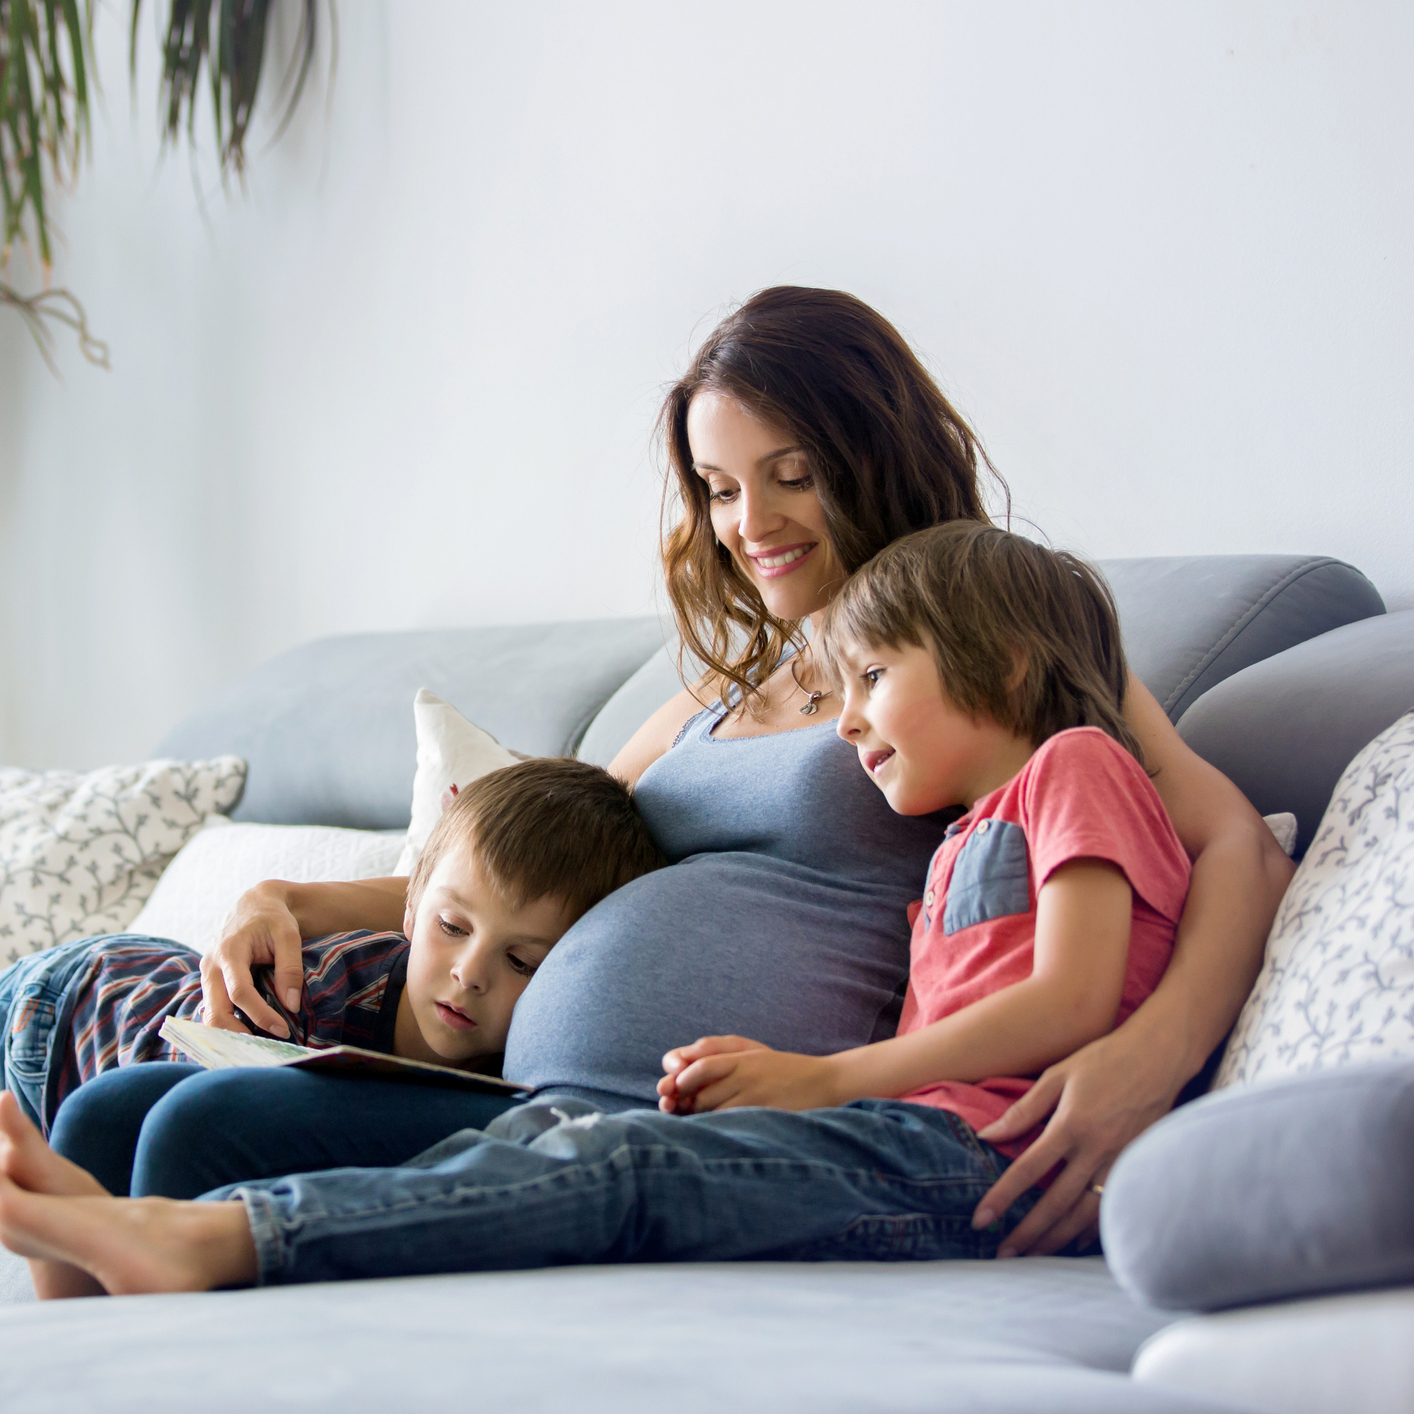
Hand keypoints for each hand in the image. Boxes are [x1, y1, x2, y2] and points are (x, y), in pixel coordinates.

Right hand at [198, 881, 304, 1037]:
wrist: (255, 905)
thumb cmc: (274, 919)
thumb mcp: (288, 936)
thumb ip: (290, 968)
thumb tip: (291, 1005)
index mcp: (229, 951)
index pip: (240, 992)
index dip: (260, 1014)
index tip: (282, 1030)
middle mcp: (211, 965)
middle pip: (214, 1011)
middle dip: (236, 1034)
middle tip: (263, 1049)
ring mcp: (207, 975)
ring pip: (210, 1014)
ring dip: (230, 1033)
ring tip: (257, 1046)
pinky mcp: (211, 982)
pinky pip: (213, 1009)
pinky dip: (227, 1025)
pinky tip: (247, 1035)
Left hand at [658, 1036, 837, 1113]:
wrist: (826, 1082)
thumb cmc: (786, 1070)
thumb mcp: (755, 1054)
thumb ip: (722, 1056)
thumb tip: (685, 1066)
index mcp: (742, 1058)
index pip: (700, 1066)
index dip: (681, 1080)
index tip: (673, 1093)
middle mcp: (746, 1074)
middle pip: (701, 1092)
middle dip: (684, 1105)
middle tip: (677, 1114)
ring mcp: (755, 1095)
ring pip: (713, 1110)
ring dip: (698, 1119)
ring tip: (694, 1125)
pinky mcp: (764, 1114)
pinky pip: (731, 1123)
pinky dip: (717, 1129)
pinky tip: (715, 1134)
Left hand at [970, 1028, 1179, 1256]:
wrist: (1159, 1057)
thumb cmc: (1103, 1060)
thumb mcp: (1057, 1075)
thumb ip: (1024, 1110)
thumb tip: (988, 1136)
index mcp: (1071, 1124)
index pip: (1028, 1169)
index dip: (1002, 1196)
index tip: (980, 1219)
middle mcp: (1096, 1149)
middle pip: (1056, 1203)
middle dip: (1027, 1233)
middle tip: (1003, 1255)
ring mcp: (1120, 1161)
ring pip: (1085, 1213)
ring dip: (1058, 1238)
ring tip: (1033, 1255)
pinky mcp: (1137, 1166)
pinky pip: (1112, 1207)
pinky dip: (1092, 1228)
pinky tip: (1073, 1241)